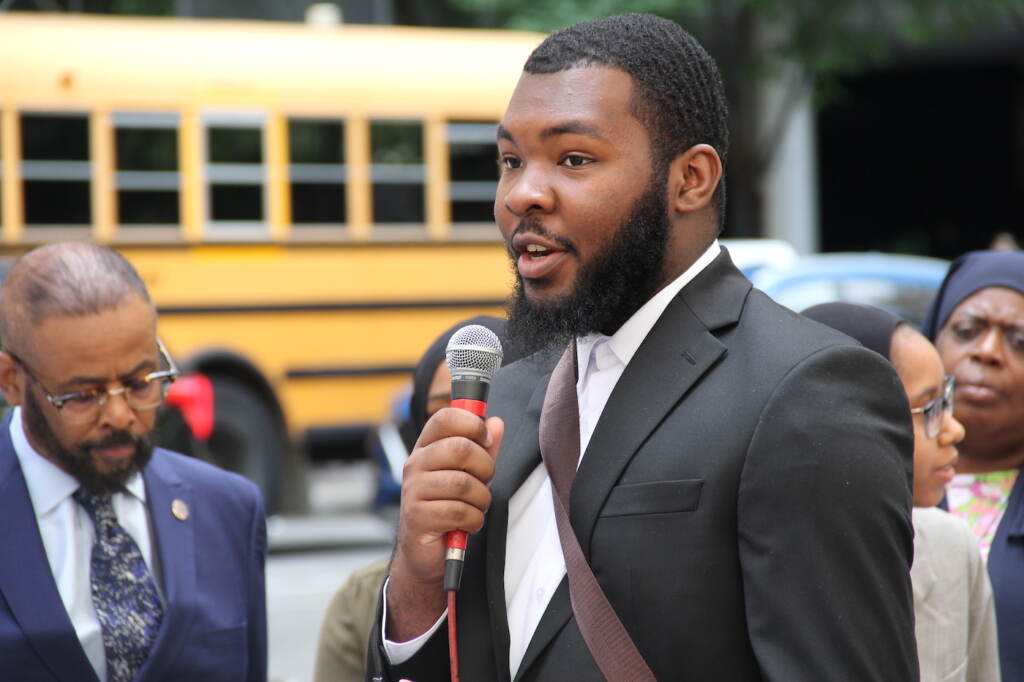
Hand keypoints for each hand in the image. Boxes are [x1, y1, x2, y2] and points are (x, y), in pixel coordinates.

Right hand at [386, 407, 503, 640]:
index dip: (472, 423)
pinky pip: (460, 511)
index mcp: (426, 447)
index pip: (445, 417)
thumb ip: (483, 448)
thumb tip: (496, 423)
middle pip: (460, 448)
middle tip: (484, 482)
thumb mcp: (468, 473)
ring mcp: (413, 490)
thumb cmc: (446, 506)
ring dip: (481, 499)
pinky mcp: (417, 516)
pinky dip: (474, 520)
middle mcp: (415, 464)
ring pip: (463, 483)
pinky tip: (468, 524)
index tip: (486, 438)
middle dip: (485, 467)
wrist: (423, 550)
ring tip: (475, 507)